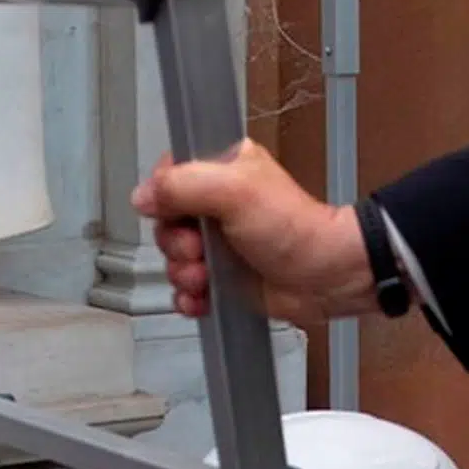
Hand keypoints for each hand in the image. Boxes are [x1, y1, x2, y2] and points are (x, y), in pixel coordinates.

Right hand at [131, 139, 374, 323]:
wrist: (325, 277)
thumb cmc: (293, 229)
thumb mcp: (234, 191)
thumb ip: (183, 185)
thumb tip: (143, 196)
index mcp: (220, 169)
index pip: (168, 177)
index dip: (164, 200)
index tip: (177, 215)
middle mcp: (216, 205)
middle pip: (166, 224)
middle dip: (177, 245)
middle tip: (200, 250)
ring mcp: (219, 244)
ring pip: (174, 259)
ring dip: (183, 274)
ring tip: (207, 278)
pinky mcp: (223, 278)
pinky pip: (187, 290)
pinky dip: (189, 298)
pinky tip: (202, 300)